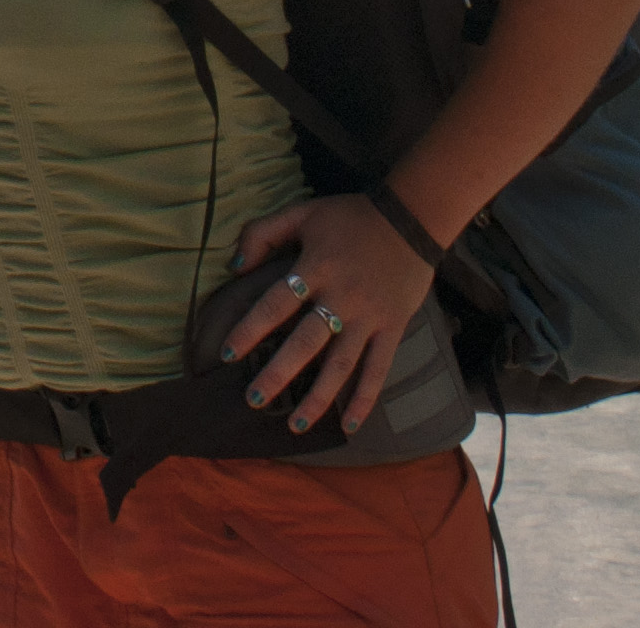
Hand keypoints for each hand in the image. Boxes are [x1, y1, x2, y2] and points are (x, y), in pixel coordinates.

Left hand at [214, 195, 432, 432]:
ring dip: (318, 397)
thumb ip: (263, 232)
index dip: (250, 329)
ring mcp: (369, 317)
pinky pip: (378, 369)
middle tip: (253, 400)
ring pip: (340, 365)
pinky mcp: (393, 328)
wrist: (412, 219)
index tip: (228, 353)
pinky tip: (349, 426)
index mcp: (315, 267)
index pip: (275, 304)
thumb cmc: (351, 216)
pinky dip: (364, 399)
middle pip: (304, 343)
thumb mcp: (303, 212)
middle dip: (278, 374)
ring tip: (295, 424)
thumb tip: (234, 266)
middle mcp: (341, 297)